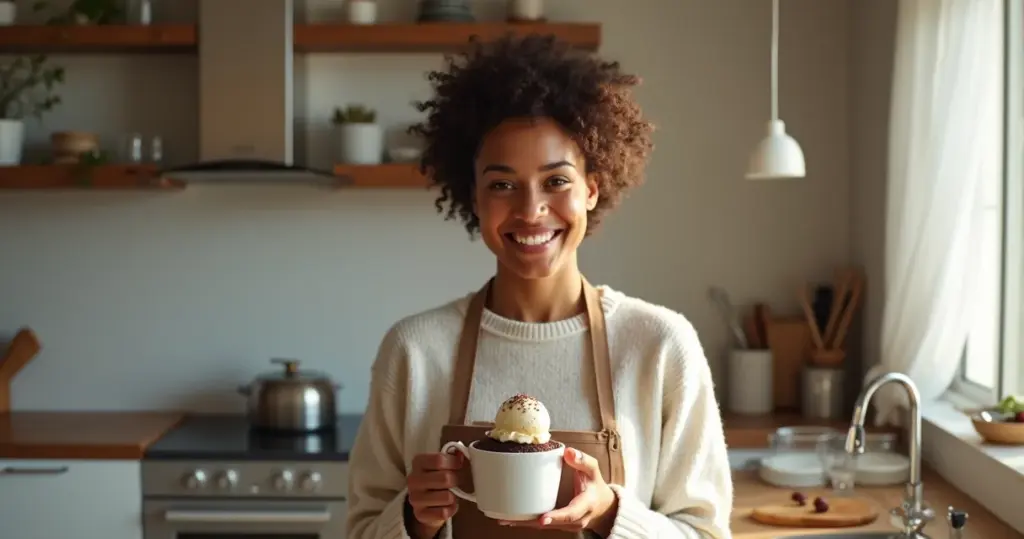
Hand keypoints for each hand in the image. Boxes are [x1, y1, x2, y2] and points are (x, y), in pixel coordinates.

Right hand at [407, 451, 464, 538]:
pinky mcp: (420, 514)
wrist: (426, 502)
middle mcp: (413, 479)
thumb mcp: (443, 464)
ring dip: (453, 496)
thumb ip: (453, 457)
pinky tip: (447, 506)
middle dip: (455, 480)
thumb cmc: (438, 478)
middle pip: (445, 478)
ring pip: (447, 497)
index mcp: (418, 462)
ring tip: (449, 494)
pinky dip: (451, 509)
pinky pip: (444, 513)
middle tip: (454, 482)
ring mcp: (415, 498)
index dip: (454, 462)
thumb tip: (462, 454)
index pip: (439, 460)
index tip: (458, 465)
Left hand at [500, 448, 618, 535]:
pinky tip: (511, 520)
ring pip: (544, 527)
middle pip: (551, 524)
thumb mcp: (593, 470)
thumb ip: (583, 460)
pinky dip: (527, 523)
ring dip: (524, 524)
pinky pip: (543, 526)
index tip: (542, 518)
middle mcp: (576, 520)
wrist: (602, 507)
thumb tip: (569, 451)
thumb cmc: (595, 486)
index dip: (556, 517)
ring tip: (504, 519)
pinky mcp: (559, 526)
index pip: (570, 514)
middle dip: (530, 522)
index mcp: (585, 505)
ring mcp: (567, 526)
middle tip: (509, 518)